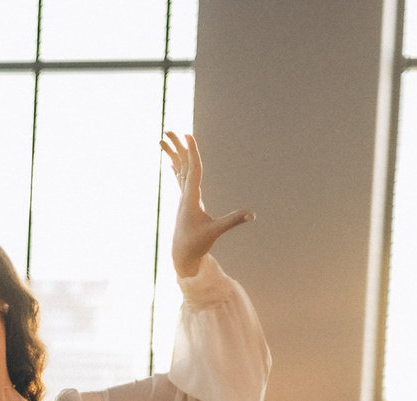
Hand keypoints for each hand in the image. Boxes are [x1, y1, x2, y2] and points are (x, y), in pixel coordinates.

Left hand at [160, 132, 252, 278]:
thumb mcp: (215, 231)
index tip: (188, 135)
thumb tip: (252, 214)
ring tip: (163, 137)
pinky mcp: (185, 200)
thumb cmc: (197, 243)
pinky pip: (179, 177)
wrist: (182, 255)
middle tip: (168, 130)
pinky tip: (170, 159)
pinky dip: (176, 166)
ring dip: (173, 152)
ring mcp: (183, 196)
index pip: (193, 169)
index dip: (192, 151)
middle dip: (176, 146)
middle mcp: (184, 194)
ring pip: (178, 168)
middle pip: (181, 164)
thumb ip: (233, 220)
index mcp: (191, 197)